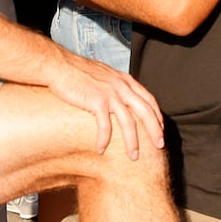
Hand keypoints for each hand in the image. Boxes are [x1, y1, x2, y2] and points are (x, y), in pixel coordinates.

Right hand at [45, 52, 163, 159]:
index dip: (157, 115)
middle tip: (159, 146)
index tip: (160, 128)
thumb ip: (115, 84)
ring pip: (129, 122)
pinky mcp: (96, 102)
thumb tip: (120, 96)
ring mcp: (110, 94)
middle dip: (155, 131)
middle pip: (145, 112)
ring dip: (132, 142)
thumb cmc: (77, 70)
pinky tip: (101, 149)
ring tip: (134, 156)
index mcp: (125, 80)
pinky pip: (105, 126)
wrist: (60, 65)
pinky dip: (104, 140)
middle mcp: (121, 86)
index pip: (149, 99)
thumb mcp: (104, 73)